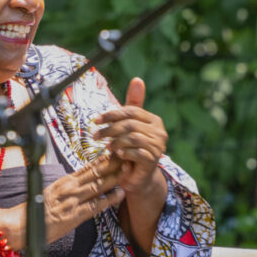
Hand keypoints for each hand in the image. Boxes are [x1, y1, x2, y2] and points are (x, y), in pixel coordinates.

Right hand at [32, 158, 126, 242]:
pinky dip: (109, 199)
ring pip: (98, 185)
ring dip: (114, 176)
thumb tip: (81, 182)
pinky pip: (95, 205)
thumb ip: (67, 187)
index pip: (87, 167)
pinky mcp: (74, 215)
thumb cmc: (36, 212)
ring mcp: (72, 201)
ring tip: (128, 169)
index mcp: (64, 182)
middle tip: (127, 154)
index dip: (103, 159)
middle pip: (95, 172)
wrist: (22, 225)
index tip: (115, 151)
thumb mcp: (52, 193)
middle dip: (112, 163)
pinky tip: (120, 194)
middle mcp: (69, 188)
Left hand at [93, 77, 168, 196]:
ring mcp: (158, 146)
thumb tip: (137, 79)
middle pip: (130, 124)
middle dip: (110, 129)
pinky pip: (136, 152)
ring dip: (115, 141)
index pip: (131, 111)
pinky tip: (117, 155)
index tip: (96, 120)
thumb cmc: (132, 149)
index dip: (112, 114)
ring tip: (106, 147)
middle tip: (95, 136)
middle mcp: (160, 132)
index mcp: (154, 120)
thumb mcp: (130, 126)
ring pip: (132, 137)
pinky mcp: (153, 160)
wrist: (139, 177)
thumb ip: (133, 104)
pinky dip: (124, 152)